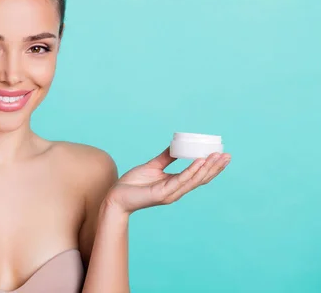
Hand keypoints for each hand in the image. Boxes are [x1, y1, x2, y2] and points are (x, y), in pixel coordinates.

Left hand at [105, 147, 230, 214]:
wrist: (115, 196)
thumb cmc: (132, 183)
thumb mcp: (152, 167)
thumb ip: (165, 158)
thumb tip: (176, 146)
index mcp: (175, 185)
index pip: (198, 176)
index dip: (211, 167)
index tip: (222, 155)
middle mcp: (176, 191)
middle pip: (201, 179)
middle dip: (215, 167)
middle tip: (228, 155)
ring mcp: (170, 193)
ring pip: (194, 180)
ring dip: (207, 168)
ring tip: (217, 156)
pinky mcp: (162, 194)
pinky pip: (180, 181)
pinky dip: (191, 171)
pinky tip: (199, 161)